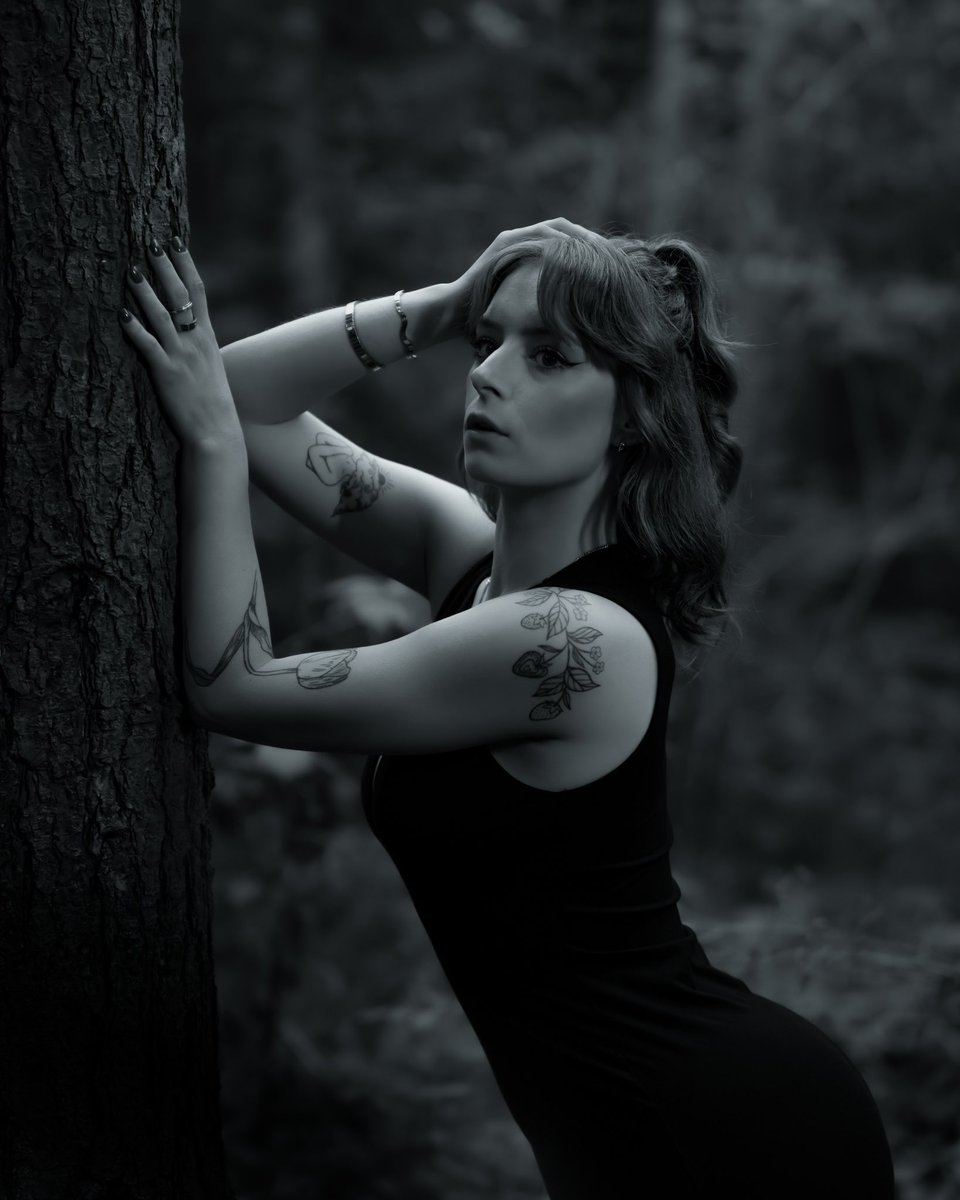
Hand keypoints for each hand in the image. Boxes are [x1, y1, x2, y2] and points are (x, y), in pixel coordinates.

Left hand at [119, 238, 242, 447]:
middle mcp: (195, 341)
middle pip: (179, 296)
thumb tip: (185, 328)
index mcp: (206, 337)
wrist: (215, 430)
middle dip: (164, 267)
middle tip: (149, 242)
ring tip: (130, 269)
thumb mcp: (209, 366)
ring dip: (145, 291)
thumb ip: (196, 344)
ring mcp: (180, 356)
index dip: (185, 264)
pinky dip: (134, 328)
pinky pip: (148, 346)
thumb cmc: (211, 401)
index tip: (174, 240)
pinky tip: (121, 312)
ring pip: (161, 315)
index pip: (197, 291)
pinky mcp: (166, 372)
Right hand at [447, 217, 602, 322]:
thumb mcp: (526, 311)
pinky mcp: (505, 243)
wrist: (454, 313)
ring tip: (603, 250)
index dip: (592, 252)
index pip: (568, 246)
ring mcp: (514, 239)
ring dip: (581, 237)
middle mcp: (523, 241)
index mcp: (531, 256)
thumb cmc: (489, 318)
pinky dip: (561, 240)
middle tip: (614, 255)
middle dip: (592, 242)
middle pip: (567, 232)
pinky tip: (578, 252)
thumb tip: (579, 327)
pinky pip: (540, 235)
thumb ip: (547, 308)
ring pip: (557, 229)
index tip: (613, 266)